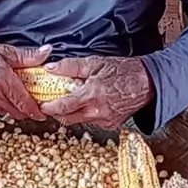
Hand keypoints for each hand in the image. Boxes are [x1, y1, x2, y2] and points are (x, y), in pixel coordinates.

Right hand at [0, 38, 51, 120]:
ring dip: (15, 108)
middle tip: (34, 101)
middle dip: (28, 110)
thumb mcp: (4, 51)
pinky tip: (4, 95)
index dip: (37, 111)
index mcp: (3, 82)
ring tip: (19, 96)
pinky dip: (3, 106)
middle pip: (19, 113)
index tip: (44, 112)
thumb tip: (46, 53)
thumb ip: (27, 56)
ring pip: (8, 113)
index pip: (25, 104)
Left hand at [39, 56, 153, 127]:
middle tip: (52, 103)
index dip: (48, 108)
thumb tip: (50, 67)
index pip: (63, 107)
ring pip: (79, 121)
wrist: (147, 83)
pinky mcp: (111, 125)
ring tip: (72, 100)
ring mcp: (105, 120)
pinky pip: (92, 122)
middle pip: (67, 119)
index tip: (40, 105)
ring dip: (72, 113)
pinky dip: (86, 114)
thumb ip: (71, 66)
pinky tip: (90, 104)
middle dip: (57, 112)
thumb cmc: (122, 71)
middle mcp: (97, 111)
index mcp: (91, 94)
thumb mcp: (95, 62)